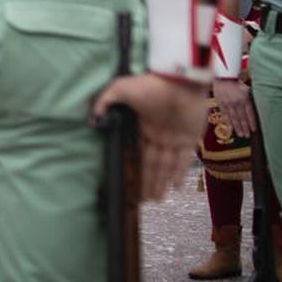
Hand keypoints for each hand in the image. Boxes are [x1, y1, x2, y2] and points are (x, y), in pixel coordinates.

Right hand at [92, 73, 207, 201]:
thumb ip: (104, 100)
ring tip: (156, 200)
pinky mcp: (189, 138)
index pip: (136, 153)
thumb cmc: (150, 84)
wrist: (179, 80)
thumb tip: (92, 119)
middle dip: (147, 182)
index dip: (134, 169)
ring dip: (161, 182)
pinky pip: (184, 159)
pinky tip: (175, 188)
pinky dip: (180, 173)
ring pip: (166, 165)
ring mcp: (174, 137)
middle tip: (143, 201)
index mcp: (142, 126)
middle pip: (151, 164)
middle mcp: (157, 135)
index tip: (130, 184)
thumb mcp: (120, 89)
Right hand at [212, 78, 255, 137]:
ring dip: (237, 127)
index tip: (253, 130)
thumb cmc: (236, 80)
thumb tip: (256, 104)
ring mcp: (228, 104)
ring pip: (234, 118)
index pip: (250, 114)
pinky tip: (230, 128)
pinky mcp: (221, 103)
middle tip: (247, 135)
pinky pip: (225, 115)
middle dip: (245, 128)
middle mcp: (237, 103)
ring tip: (240, 134)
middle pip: (242, 118)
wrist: (222, 75)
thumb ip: (250, 97)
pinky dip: (228, 122)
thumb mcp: (246, 87)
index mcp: (245, 99)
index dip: (252, 123)